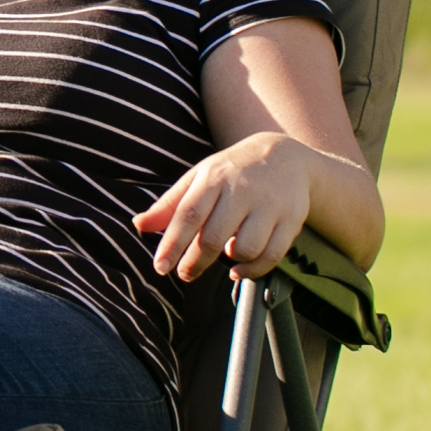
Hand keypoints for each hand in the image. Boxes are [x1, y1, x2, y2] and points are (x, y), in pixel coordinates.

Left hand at [135, 134, 317, 282]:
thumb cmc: (232, 172)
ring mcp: (269, 204)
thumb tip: (139, 225)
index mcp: (214, 177)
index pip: (188, 214)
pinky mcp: (291, 218)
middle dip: (195, 262)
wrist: (284, 157)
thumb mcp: (199, 178)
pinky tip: (240, 268)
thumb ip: (169, 205)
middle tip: (185, 273)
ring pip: (245, 247)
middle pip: (214, 235)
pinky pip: (272, 255)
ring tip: (222, 258)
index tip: (160, 267)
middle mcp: (242, 189)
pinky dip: (253, 269)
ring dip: (228, 262)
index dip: (172, 244)